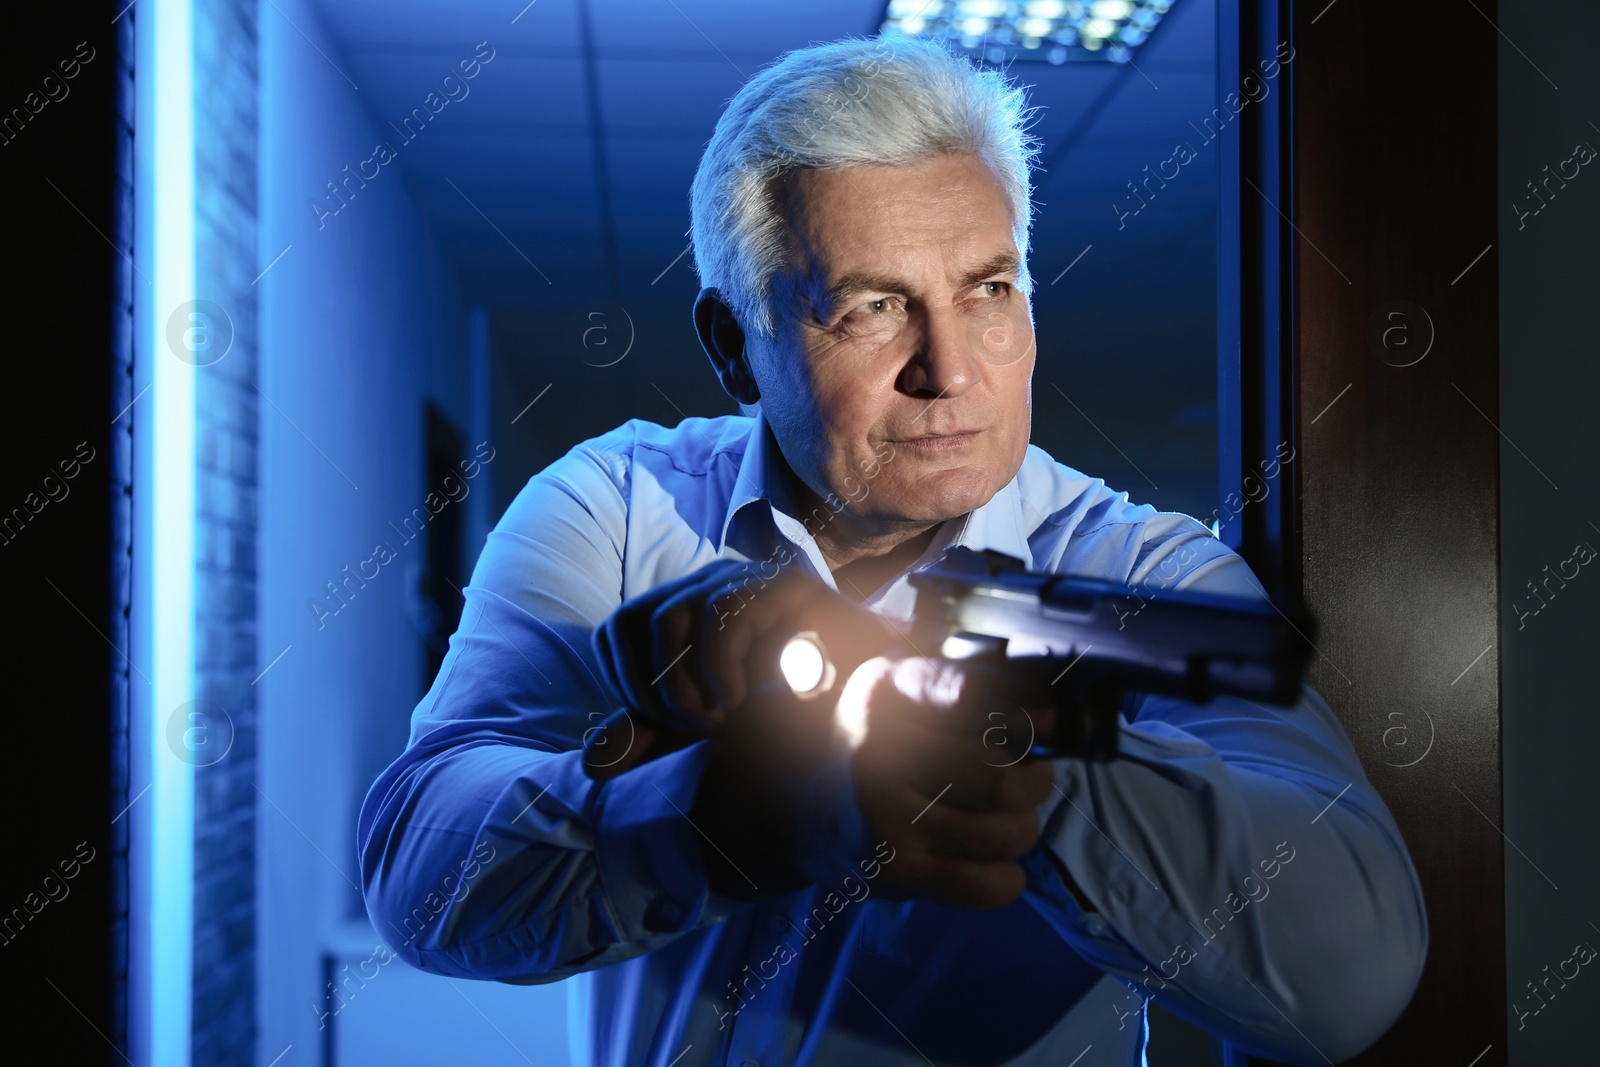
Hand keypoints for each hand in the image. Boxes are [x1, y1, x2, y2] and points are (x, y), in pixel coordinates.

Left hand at [584, 558, 901, 778]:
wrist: (870, 701)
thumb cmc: (786, 711)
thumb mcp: (707, 731)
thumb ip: (654, 739)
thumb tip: (595, 765)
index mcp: (682, 611)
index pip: (616, 631)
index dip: (627, 685)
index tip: (666, 729)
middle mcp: (707, 585)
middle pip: (635, 621)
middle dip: (653, 691)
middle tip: (698, 730)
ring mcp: (746, 579)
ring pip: (671, 616)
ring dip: (685, 685)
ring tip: (721, 721)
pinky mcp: (786, 584)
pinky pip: (726, 613)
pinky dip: (721, 666)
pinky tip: (743, 700)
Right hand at [845, 656, 1058, 909]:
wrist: (801, 807)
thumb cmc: (876, 742)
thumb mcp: (900, 690)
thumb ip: (965, 685)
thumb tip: (1053, 715)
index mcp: (887, 694)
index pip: (974, 696)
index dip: (1031, 715)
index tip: (1052, 724)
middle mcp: (882, 751)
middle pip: (1002, 777)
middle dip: (1037, 782)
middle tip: (1034, 780)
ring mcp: (886, 814)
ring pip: (1002, 831)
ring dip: (1024, 828)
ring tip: (1013, 821)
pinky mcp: (894, 868)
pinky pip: (980, 884)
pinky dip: (1007, 880)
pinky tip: (1001, 866)